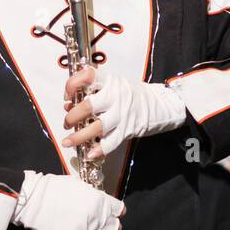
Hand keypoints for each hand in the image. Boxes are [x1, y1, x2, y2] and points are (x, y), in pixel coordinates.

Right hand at [12, 171, 124, 229]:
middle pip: (114, 227)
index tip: (117, 217)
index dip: (118, 214)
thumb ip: (92, 196)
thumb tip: (97, 201)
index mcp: (99, 200)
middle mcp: (97, 216)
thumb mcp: (78, 186)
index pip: (119, 210)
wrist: (34, 199)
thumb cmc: (52, 189)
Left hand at [62, 67, 186, 158]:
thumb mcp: (116, 85)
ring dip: (78, 136)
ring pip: (96, 127)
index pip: (87, 76)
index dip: (72, 85)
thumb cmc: (134, 95)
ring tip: (68, 141)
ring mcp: (122, 113)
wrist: (163, 104)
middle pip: (87, 106)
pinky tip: (90, 153)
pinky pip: (110, 142)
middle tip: (67, 123)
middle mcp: (116, 96)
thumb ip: (95, 92)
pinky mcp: (128, 129)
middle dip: (71, 117)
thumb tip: (70, 105)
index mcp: (111, 81)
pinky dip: (99, 150)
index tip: (68, 96)